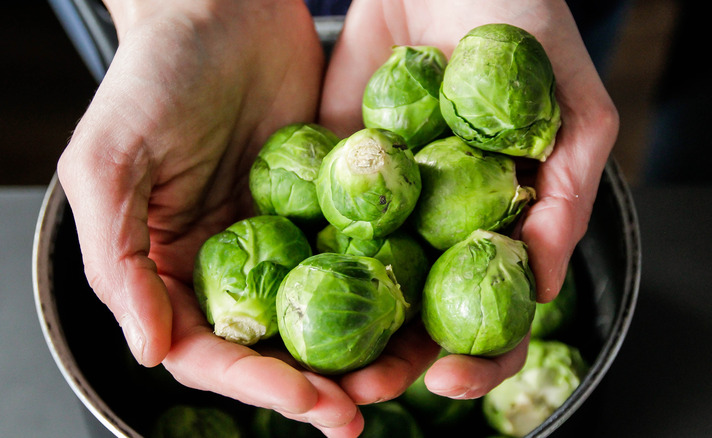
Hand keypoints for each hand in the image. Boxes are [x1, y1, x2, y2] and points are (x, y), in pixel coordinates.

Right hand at [57, 1, 362, 434]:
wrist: (225, 8)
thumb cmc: (154, 77)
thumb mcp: (110, 162)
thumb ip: (117, 258)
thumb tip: (149, 350)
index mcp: (171, 269)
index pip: (208, 350)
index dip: (252, 385)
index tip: (305, 401)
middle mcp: (230, 265)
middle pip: (270, 349)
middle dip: (310, 388)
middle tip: (355, 414)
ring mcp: (283, 239)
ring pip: (321, 317)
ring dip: (355, 356)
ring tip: (395, 381)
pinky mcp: (328, 207)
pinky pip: (356, 259)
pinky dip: (381, 292)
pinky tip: (411, 316)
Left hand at [320, 0, 617, 398]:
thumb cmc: (527, 21)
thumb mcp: (574, 107)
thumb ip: (571, 193)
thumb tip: (548, 284)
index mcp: (505, 223)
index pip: (496, 315)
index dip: (478, 357)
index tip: (447, 376)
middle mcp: (447, 224)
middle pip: (425, 317)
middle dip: (398, 364)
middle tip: (366, 392)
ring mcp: (392, 202)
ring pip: (368, 289)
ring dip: (345, 338)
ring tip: (319, 370)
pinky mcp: (339, 172)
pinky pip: (321, 226)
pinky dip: (303, 269)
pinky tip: (282, 300)